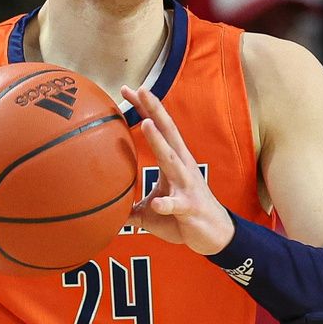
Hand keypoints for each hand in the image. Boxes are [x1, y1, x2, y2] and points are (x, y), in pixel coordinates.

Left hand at [122, 85, 234, 254]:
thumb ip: (132, 204)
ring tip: (147, 125)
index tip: (128, 89)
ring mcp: (187, 186)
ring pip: (172, 161)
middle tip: (141, 90)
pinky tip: (156, 202)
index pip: (159, 128)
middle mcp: (182, 166)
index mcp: (174, 160)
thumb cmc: (184, 215)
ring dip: (160, 143)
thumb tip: (108, 210)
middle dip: (155, 111)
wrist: (214, 235)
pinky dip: (166, 204)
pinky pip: (175, 205)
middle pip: (169, 133)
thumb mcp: (154, 207)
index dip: (145, 108)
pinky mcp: (189, 207)